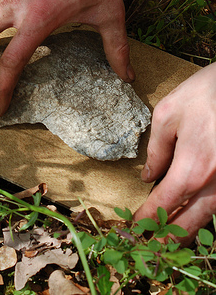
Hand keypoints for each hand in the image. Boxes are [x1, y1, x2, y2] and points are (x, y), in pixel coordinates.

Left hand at [134, 62, 215, 243]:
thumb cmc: (204, 94)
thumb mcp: (167, 115)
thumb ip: (156, 150)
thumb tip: (149, 176)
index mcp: (191, 167)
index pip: (163, 205)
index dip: (146, 219)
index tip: (133, 228)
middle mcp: (213, 182)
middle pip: (188, 223)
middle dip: (166, 238)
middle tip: (149, 246)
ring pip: (207, 218)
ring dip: (186, 231)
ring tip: (168, 238)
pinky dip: (202, 214)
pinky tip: (191, 214)